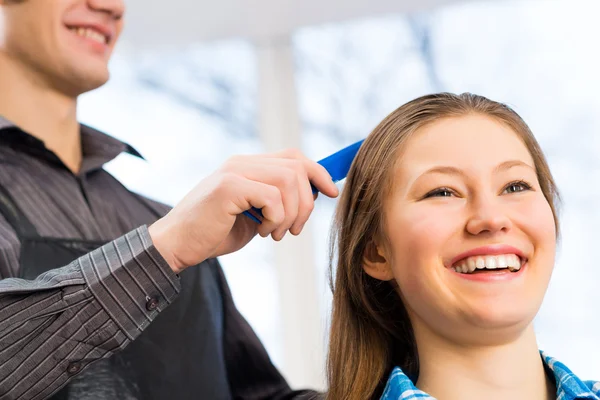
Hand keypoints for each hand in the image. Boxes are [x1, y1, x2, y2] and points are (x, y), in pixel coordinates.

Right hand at [148, 149, 338, 272]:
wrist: (177, 246)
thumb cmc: (214, 232)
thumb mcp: (254, 214)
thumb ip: (277, 200)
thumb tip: (312, 195)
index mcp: (248, 166)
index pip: (293, 157)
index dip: (318, 172)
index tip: (332, 192)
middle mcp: (241, 162)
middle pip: (296, 166)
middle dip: (306, 202)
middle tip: (295, 229)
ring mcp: (233, 172)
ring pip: (288, 181)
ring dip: (290, 214)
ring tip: (276, 234)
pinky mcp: (228, 186)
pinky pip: (272, 197)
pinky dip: (276, 219)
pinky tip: (262, 232)